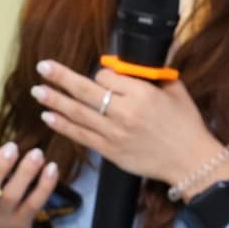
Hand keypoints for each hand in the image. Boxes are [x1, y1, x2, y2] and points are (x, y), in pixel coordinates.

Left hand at [32, 59, 228, 190]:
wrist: (190, 160)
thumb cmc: (187, 124)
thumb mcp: (176, 91)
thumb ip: (153, 76)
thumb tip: (131, 67)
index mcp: (141, 94)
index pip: (107, 76)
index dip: (102, 74)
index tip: (104, 76)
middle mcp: (124, 112)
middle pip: (85, 91)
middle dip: (61, 77)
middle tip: (43, 67)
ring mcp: (114, 133)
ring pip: (77, 113)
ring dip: (55, 100)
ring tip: (38, 90)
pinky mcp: (110, 151)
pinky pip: (81, 135)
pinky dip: (63, 125)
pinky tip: (48, 116)